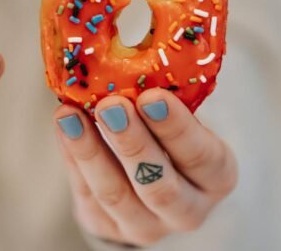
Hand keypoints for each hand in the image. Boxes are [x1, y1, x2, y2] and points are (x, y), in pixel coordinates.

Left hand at [54, 89, 237, 246]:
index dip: (177, 128)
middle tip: (111, 105)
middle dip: (132, 143)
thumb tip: (132, 53)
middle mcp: (187, 210)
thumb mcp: (179, 118)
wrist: (149, 181)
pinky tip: (64, 126)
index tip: (152, 96)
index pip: (202, 157)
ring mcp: (146, 226)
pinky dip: (72, 157)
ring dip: (90, 151)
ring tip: (70, 115)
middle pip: (159, 185)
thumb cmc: (168, 135)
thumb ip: (164, 99)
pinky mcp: (107, 228)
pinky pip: (86, 193)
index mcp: (216, 177)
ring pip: (116, 194)